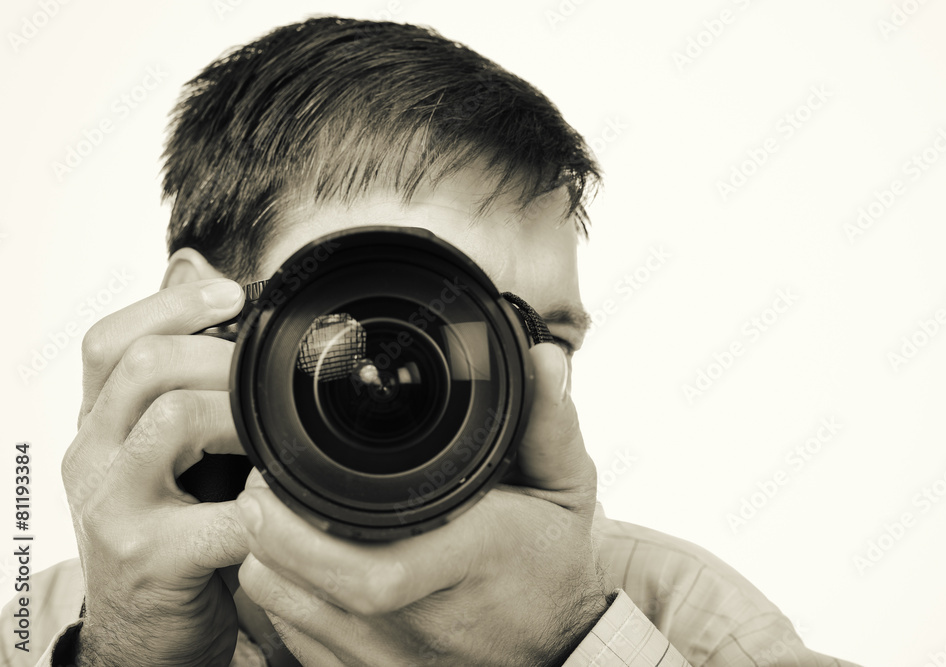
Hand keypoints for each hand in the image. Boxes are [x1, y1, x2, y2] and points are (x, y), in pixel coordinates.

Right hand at [63, 279, 250, 665]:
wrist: (145, 634)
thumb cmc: (175, 532)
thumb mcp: (171, 459)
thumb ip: (190, 398)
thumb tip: (235, 313)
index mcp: (98, 425)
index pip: (109, 341)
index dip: (171, 304)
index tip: (236, 293)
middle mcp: (91, 456)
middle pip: (142, 365)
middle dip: (219, 355)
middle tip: (268, 374)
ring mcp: (111, 507)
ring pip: (172, 417)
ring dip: (241, 415)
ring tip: (274, 431)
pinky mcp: (146, 559)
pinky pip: (217, 515)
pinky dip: (264, 503)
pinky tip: (284, 500)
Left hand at [236, 343, 609, 665]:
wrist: (559, 652)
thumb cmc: (554, 565)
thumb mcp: (565, 489)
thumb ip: (550, 423)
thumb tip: (541, 356)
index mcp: (473, 564)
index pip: (377, 572)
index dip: (304, 536)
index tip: (273, 481)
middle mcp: (428, 624)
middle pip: (315, 592)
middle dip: (267, 537)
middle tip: (256, 489)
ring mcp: (397, 663)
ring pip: (294, 619)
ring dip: (269, 564)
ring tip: (267, 518)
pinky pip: (301, 645)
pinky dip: (284, 601)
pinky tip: (293, 564)